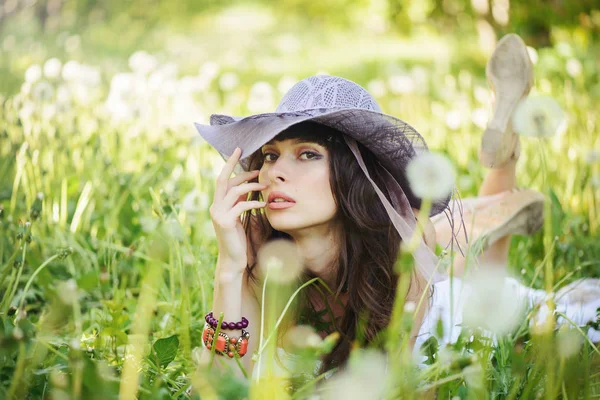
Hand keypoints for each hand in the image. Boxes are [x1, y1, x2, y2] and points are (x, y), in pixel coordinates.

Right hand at [209, 148, 267, 268]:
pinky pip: (241, 206)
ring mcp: (218, 214)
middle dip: (232, 164)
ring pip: (234, 191)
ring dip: (250, 185)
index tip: (239, 152)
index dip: (230, 165)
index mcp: (217, 204)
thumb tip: (246, 186)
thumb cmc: (238, 239)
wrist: (233, 260)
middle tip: (244, 153)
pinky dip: (253, 202)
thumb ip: (239, 201)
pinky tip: (263, 203)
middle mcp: (215, 207)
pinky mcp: (225, 222)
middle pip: (222, 180)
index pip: (223, 180)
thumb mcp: (239, 216)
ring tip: (264, 185)